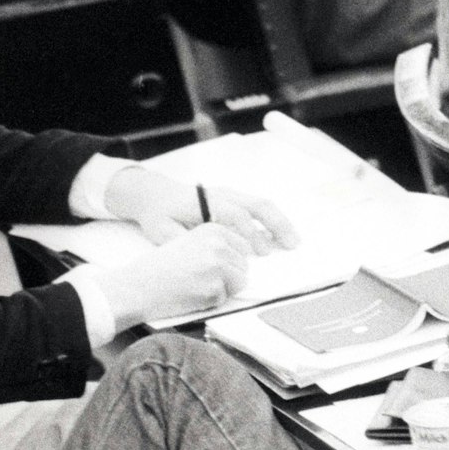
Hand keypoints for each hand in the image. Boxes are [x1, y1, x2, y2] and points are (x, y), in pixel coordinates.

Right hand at [94, 224, 251, 330]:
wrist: (137, 286)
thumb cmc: (160, 268)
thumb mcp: (190, 243)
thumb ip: (215, 246)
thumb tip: (244, 261)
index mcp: (213, 230)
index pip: (243, 247)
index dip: (230, 262)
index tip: (213, 267)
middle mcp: (218, 245)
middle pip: (243, 267)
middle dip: (228, 278)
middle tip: (200, 279)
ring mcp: (217, 267)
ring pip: (239, 283)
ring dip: (222, 289)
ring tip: (196, 286)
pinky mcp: (213, 289)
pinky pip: (224, 299)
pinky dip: (210, 302)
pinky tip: (190, 295)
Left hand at [102, 167, 299, 254]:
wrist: (155, 195)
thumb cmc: (159, 214)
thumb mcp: (163, 231)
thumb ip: (183, 242)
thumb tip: (203, 254)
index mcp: (206, 202)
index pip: (235, 215)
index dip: (250, 234)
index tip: (261, 253)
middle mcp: (222, 195)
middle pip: (256, 205)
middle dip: (276, 225)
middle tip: (290, 245)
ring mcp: (230, 195)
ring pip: (261, 204)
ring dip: (279, 222)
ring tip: (294, 241)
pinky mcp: (233, 200)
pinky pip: (258, 207)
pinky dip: (272, 220)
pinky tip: (280, 236)